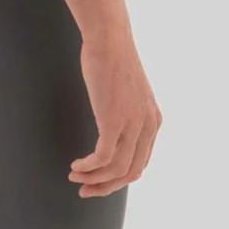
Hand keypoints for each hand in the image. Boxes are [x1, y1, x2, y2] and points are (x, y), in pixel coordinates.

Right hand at [69, 30, 162, 196]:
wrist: (109, 39)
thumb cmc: (111, 59)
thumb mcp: (126, 92)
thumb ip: (125, 112)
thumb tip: (111, 126)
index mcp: (153, 121)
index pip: (140, 163)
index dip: (118, 178)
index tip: (98, 181)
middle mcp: (148, 126)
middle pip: (131, 173)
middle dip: (106, 186)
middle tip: (85, 190)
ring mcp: (133, 124)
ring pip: (116, 170)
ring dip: (93, 178)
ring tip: (75, 176)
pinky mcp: (114, 121)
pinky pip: (103, 157)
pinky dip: (88, 167)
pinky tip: (76, 166)